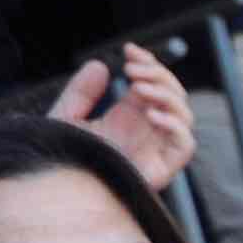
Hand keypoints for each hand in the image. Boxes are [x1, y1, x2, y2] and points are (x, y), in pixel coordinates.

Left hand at [49, 48, 197, 191]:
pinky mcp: (161, 170)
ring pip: (184, 116)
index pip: (152, 84)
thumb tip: (99, 65)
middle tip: (132, 67)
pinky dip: (176, 126)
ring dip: (167, 95)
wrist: (58, 192)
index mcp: (128, 117)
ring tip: (138, 87)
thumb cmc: (63, 159)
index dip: (148, 64)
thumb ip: (81, 92)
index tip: (130, 50)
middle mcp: (146, 132)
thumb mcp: (66, 118)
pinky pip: (184, 146)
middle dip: (158, 75)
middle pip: (172, 95)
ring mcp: (155, 149)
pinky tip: (152, 115)